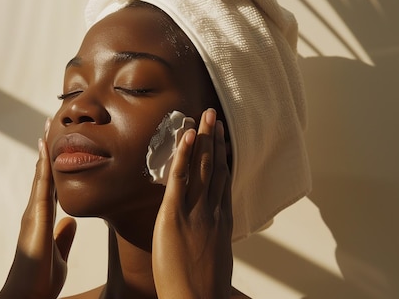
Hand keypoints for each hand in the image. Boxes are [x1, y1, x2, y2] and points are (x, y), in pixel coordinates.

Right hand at [0, 120, 76, 298]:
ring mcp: (33, 212)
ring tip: (47, 126)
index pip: (51, 185)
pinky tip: (45, 149)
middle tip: (50, 123)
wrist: (28, 295)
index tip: (57, 144)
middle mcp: (36, 211)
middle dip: (47, 149)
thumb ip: (63, 237)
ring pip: (40, 174)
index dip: (54, 164)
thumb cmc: (41, 279)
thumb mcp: (59, 253)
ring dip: (44, 149)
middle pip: (44, 173)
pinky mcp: (35, 217)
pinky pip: (41, 186)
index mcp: (44, 218)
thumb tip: (70, 222)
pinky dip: (43, 166)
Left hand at [152, 108, 232, 298]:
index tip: (223, 139)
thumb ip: (213, 237)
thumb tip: (211, 231)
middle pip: (217, 167)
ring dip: (203, 139)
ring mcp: (196, 212)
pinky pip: (180, 180)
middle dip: (216, 139)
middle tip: (215, 116)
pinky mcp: (174, 216)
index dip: (223, 156)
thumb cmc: (205, 287)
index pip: (224, 180)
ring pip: (203, 168)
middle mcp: (213, 210)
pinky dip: (183, 156)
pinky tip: (186, 137)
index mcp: (222, 220)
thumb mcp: (215, 257)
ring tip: (204, 117)